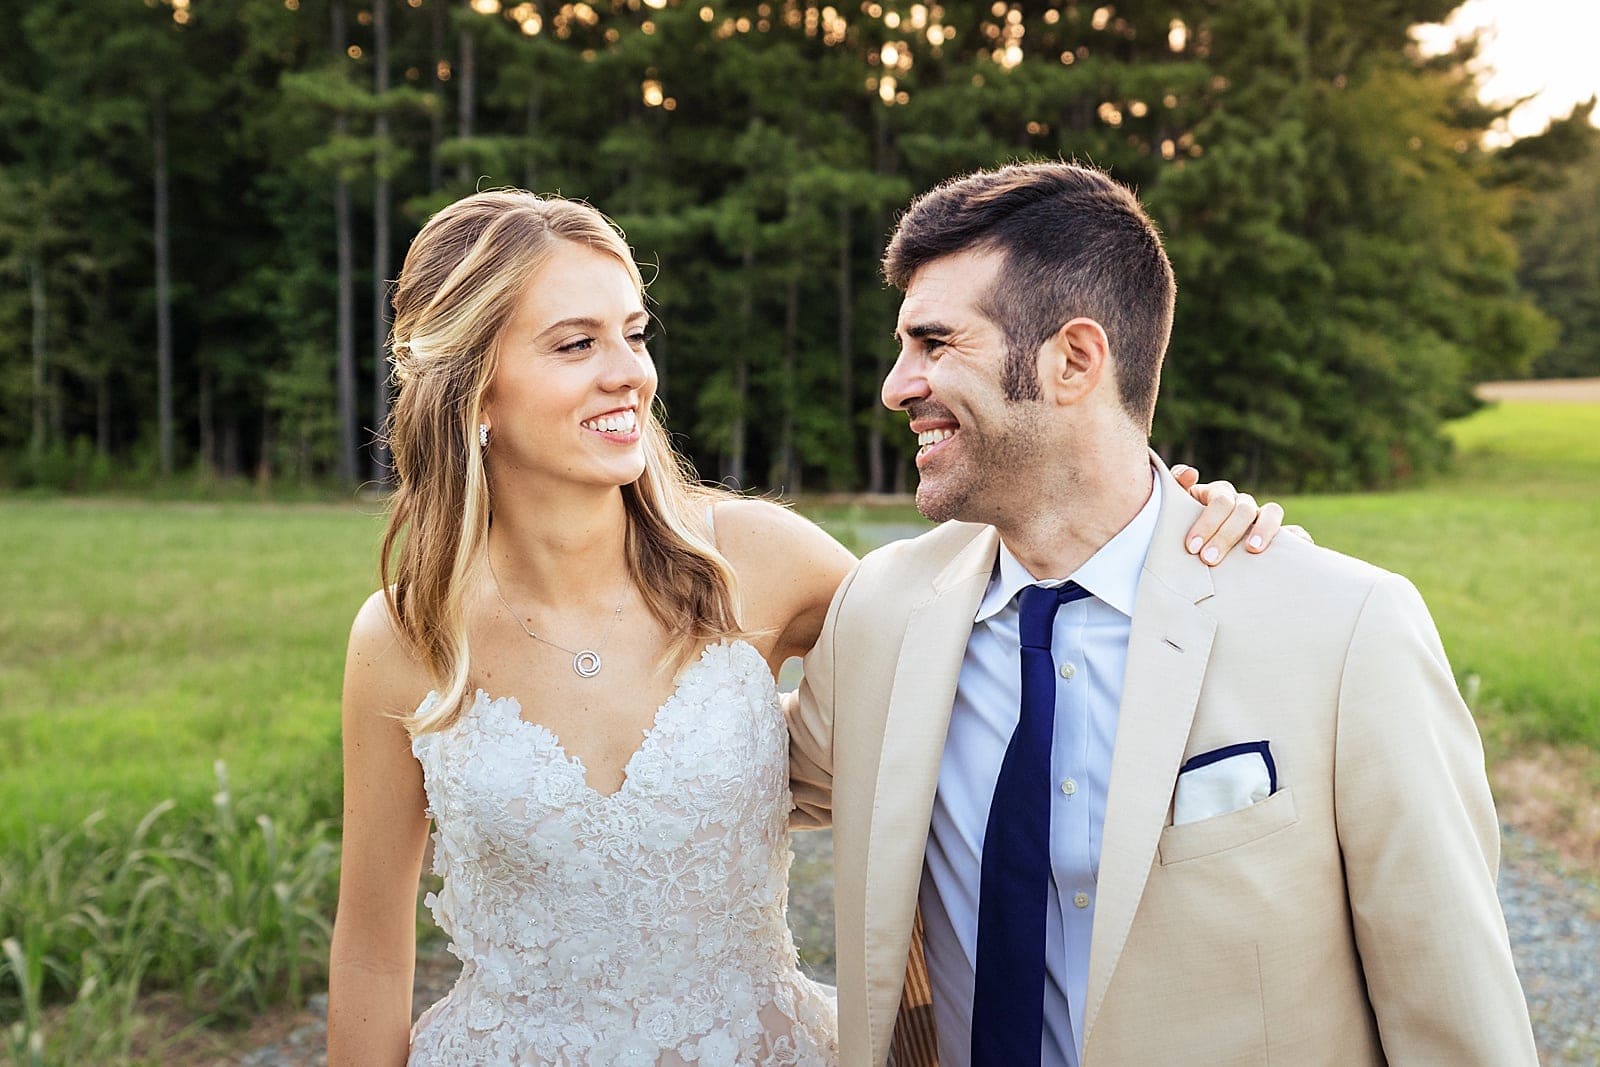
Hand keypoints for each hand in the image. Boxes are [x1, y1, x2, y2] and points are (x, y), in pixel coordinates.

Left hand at [1171, 465, 1307, 565]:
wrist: (1203, 555)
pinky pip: (1297, 533)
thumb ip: (1176, 490)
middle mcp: (1243, 504)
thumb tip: (1190, 473)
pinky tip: (1295, 549)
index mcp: (1219, 496)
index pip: (1219, 500)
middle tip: (1208, 558)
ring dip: (1263, 529)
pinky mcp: (1281, 537)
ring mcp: (1263, 519)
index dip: (1207, 521)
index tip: (1192, 547)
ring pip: (1271, 512)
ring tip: (1252, 550)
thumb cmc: (1187, 532)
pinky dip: (1298, 538)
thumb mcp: (1177, 513)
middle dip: (1225, 534)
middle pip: (1241, 509)